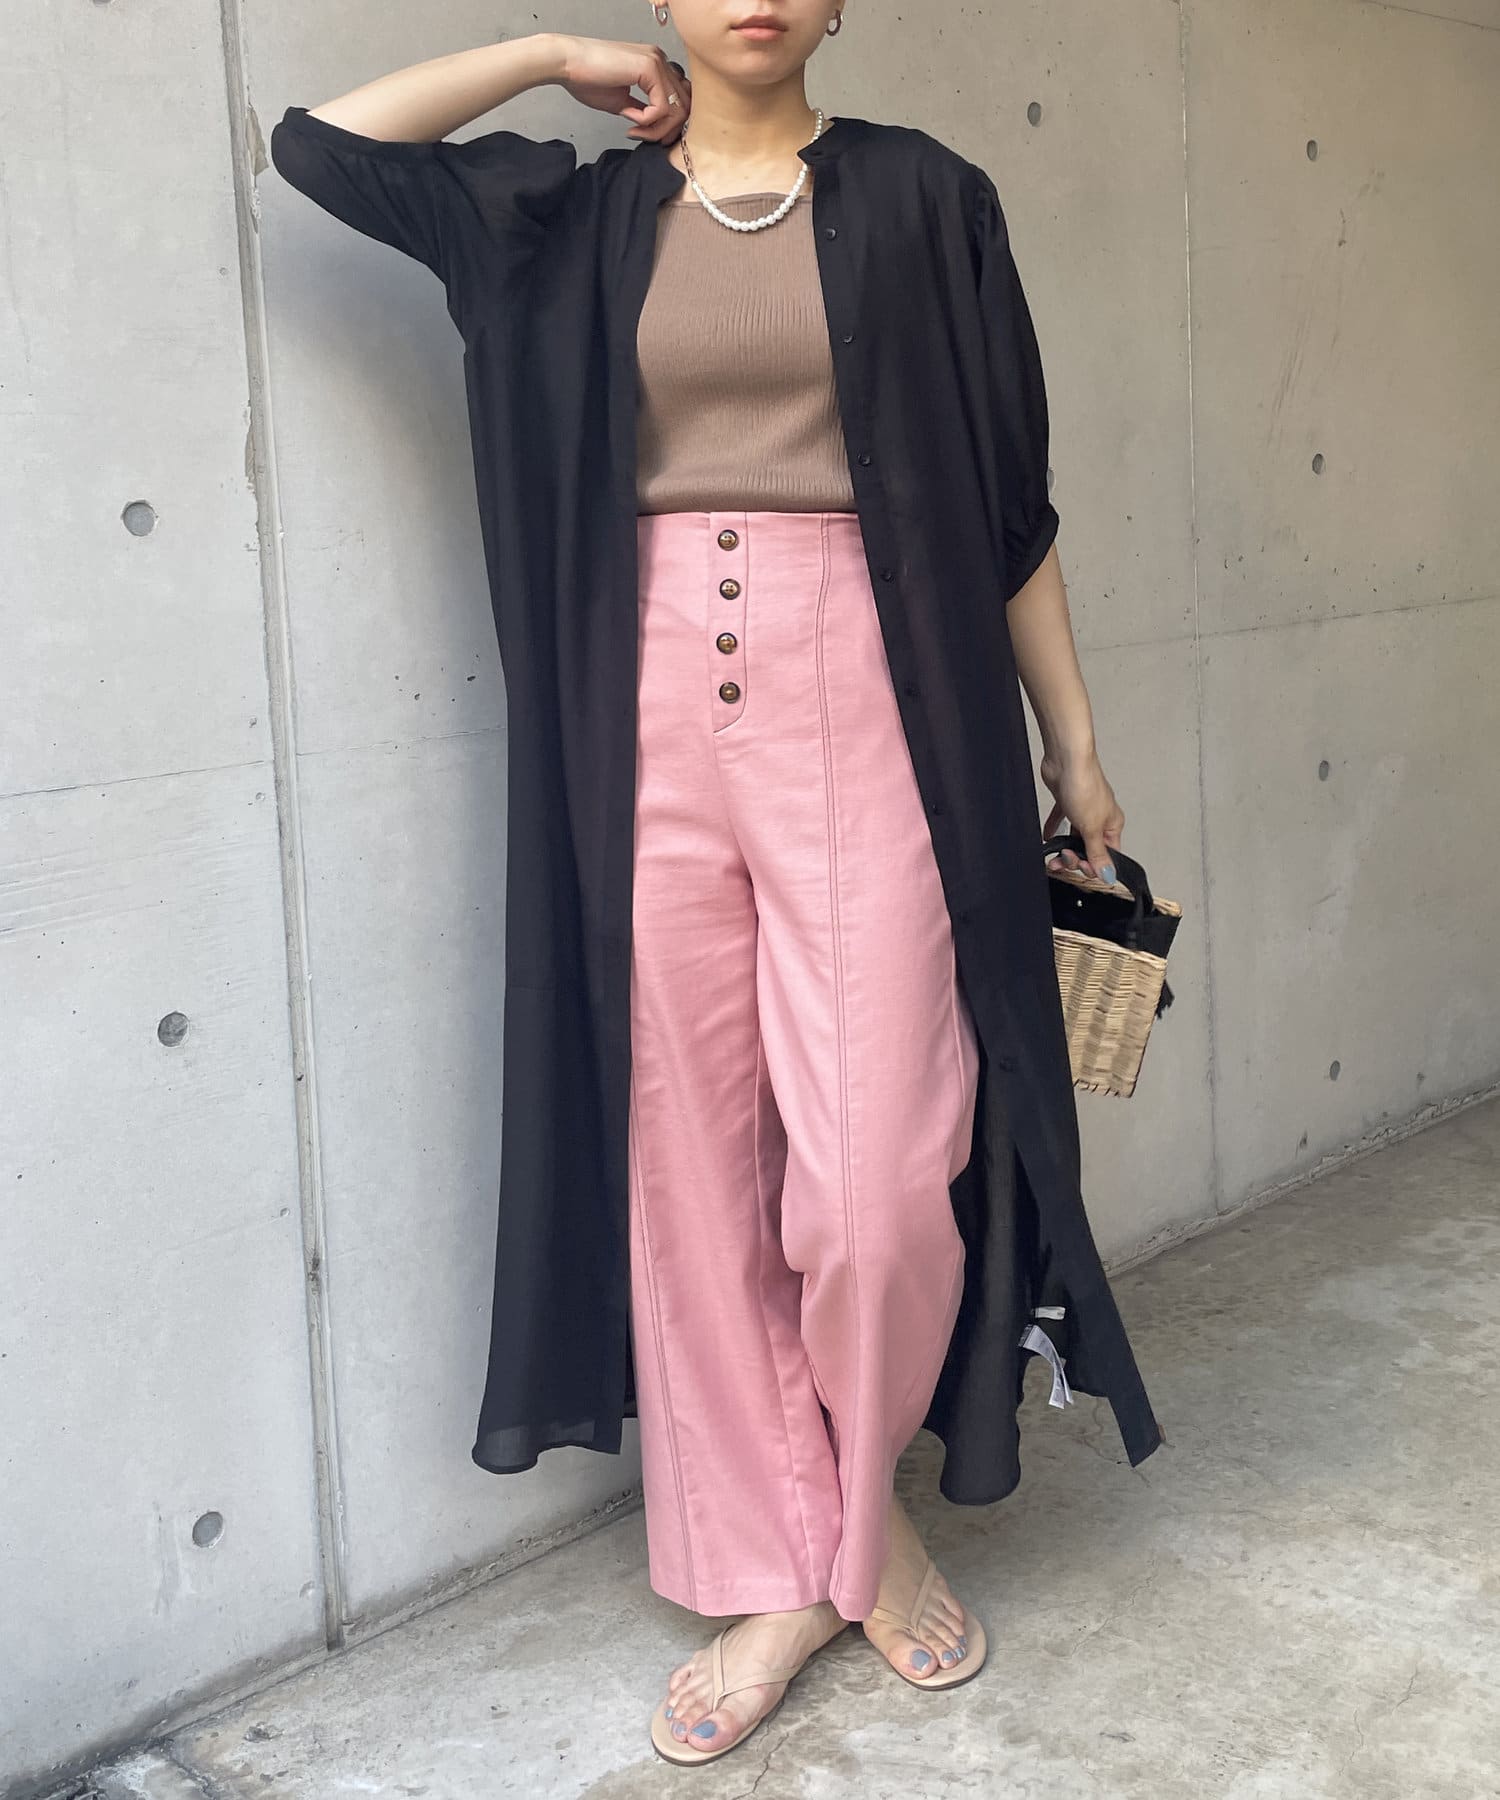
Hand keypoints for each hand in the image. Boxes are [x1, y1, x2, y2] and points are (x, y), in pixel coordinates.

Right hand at [552, 36, 690, 141]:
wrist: (567, 64)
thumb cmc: (588, 79)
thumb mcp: (624, 102)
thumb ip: (645, 112)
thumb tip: (658, 129)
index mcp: (656, 66)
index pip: (680, 101)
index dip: (668, 125)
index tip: (645, 134)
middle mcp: (661, 60)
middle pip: (685, 106)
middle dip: (666, 130)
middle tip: (644, 137)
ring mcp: (657, 61)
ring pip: (677, 109)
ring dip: (656, 129)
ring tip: (635, 130)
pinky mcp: (650, 67)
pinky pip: (662, 107)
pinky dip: (646, 120)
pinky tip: (628, 116)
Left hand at [1039, 746, 1123, 885]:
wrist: (1066, 759)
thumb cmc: (1084, 785)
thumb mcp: (1092, 827)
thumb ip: (1098, 852)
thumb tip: (1108, 875)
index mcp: (1113, 825)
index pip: (1107, 855)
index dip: (1093, 866)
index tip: (1079, 867)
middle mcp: (1100, 818)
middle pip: (1089, 848)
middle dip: (1075, 859)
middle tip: (1062, 860)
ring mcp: (1082, 810)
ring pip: (1074, 837)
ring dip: (1064, 849)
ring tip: (1052, 857)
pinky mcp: (1067, 802)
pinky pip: (1062, 821)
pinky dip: (1055, 831)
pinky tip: (1047, 838)